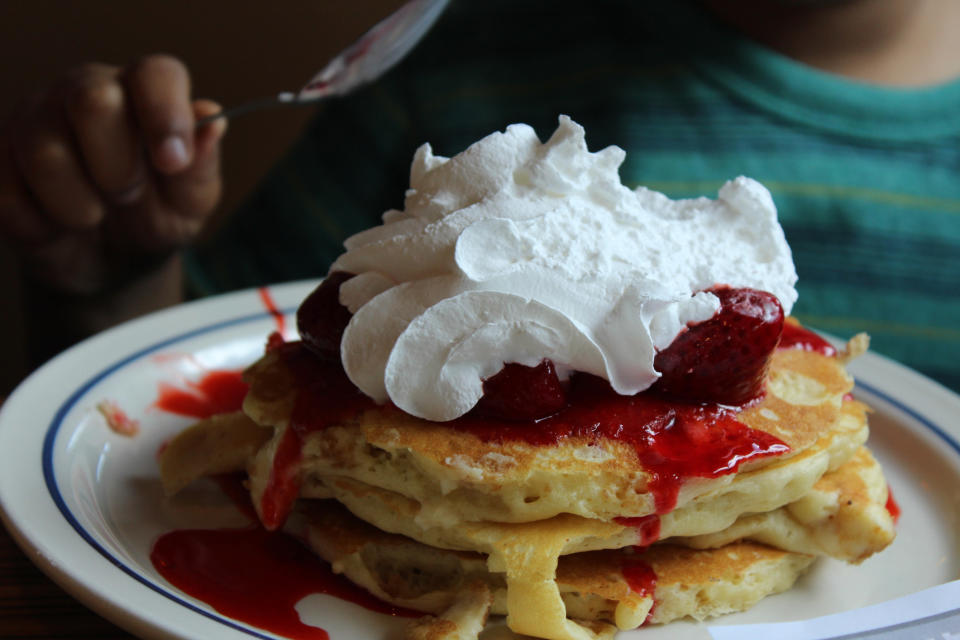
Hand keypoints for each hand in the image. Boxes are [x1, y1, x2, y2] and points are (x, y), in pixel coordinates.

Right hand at [0, 54, 226, 294]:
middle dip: (118, 167)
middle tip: (128, 195)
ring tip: (95, 214)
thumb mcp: (190, 201)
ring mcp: (35, 119)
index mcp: (143, 93)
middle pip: (92, 100)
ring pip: (45, 152)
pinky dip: (44, 225)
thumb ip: (201, 163)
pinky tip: (58, 223)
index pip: (155, 73)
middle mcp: (85, 90)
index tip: (171, 163)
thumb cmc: (156, 217)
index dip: (165, 115)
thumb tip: (212, 120)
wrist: (113, 264)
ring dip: (80, 206)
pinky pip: (10, 193)